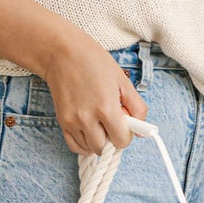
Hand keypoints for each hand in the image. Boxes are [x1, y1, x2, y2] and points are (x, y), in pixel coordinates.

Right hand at [40, 31, 148, 155]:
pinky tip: (90, 134)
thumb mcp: (122, 80)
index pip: (122, 141)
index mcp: (106, 107)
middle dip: (112, 139)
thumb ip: (136, 106)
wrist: (62, 52)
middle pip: (105, 148)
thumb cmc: (93, 61)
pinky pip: (75, 147)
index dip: (127, 135)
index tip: (125, 125)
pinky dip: (85, 145)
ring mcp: (72, 122)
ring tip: (99, 124)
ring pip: (91, 149)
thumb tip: (141, 130)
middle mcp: (87, 118)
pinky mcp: (62, 122)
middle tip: (112, 123)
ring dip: (99, 142)